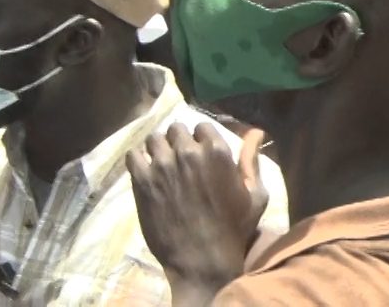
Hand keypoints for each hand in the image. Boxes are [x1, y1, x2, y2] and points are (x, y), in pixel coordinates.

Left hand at [128, 124, 269, 293]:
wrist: (204, 261)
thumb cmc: (234, 230)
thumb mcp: (255, 195)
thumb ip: (252, 161)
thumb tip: (256, 132)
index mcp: (217, 152)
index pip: (202, 126)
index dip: (200, 139)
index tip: (198, 152)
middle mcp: (188, 152)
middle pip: (176, 129)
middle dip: (178, 141)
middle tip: (179, 158)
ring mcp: (163, 166)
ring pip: (154, 139)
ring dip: (158, 148)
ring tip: (160, 164)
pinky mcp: (143, 182)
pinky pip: (133, 156)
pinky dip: (138, 160)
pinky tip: (144, 171)